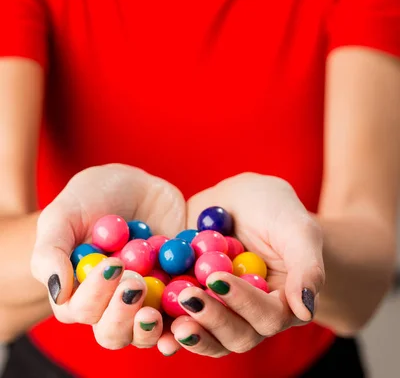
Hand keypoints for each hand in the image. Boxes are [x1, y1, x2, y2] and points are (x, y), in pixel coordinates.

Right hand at [31, 164, 185, 351]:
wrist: (134, 184)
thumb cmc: (90, 198)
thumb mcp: (63, 215)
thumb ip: (51, 252)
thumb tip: (59, 292)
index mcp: (79, 292)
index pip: (81, 310)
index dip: (95, 295)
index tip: (111, 265)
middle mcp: (111, 304)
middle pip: (114, 332)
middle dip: (123, 316)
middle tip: (135, 283)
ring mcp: (146, 300)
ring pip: (148, 332)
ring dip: (154, 328)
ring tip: (159, 309)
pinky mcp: (175, 290)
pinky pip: (184, 312)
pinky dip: (189, 316)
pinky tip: (192, 308)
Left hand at [160, 173, 323, 357]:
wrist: (241, 199)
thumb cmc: (277, 209)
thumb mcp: (297, 228)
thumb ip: (307, 267)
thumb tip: (305, 310)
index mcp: (283, 302)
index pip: (268, 315)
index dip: (243, 302)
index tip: (218, 279)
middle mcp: (251, 315)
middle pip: (236, 334)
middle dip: (212, 319)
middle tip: (188, 298)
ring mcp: (221, 311)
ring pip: (208, 336)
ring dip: (189, 332)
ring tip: (168, 323)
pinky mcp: (193, 300)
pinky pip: (180, 320)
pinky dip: (165, 324)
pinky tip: (149, 320)